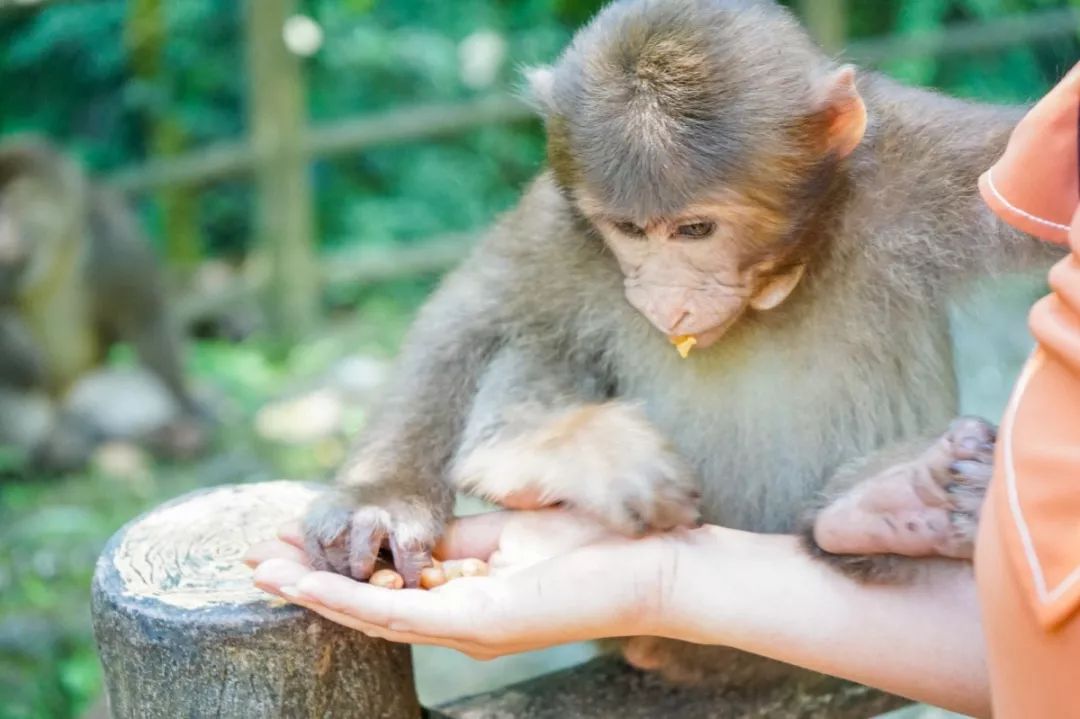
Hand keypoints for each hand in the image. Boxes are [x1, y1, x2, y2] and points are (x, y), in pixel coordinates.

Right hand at [246, 509, 682, 658]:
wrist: (644, 563)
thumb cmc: (591, 545)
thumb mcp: (509, 531)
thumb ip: (461, 539)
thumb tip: (418, 533)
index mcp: (464, 593)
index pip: (386, 582)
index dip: (339, 564)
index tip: (294, 542)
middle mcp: (456, 616)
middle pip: (368, 601)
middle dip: (311, 582)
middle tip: (256, 562)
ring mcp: (463, 625)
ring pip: (370, 613)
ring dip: (314, 593)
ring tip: (264, 575)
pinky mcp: (474, 623)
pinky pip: (398, 612)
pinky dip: (349, 599)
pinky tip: (309, 586)